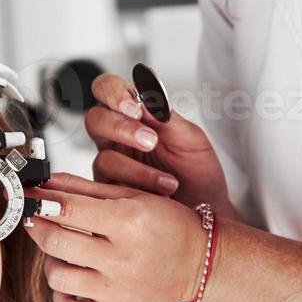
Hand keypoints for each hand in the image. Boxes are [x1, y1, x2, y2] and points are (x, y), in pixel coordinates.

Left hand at [21, 172, 209, 301]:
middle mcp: (123, 259)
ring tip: (64, 252)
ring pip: (57, 276)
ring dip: (52, 260)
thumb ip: (87, 190)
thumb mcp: (134, 196)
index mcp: (129, 222)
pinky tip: (74, 280)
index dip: (40, 202)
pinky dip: (63, 295)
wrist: (199, 263)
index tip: (29, 199)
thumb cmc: (168, 227)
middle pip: (56, 242)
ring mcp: (118, 292)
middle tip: (36, 221)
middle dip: (38, 227)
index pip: (68, 209)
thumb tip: (47, 184)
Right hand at [85, 73, 231, 213]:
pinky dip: (137, 186)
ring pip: (104, 157)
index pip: (109, 90)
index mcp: (136, 116)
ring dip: (137, 168)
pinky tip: (160, 191)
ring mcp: (112, 166)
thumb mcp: (190, 140)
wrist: (206, 210)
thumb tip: (143, 97)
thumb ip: (166, 117)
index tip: (135, 108)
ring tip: (168, 180)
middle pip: (95, 119)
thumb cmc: (197, 173)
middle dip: (120, 127)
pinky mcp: (110, 192)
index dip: (113, 93)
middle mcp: (118, 138)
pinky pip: (111, 186)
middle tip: (149, 140)